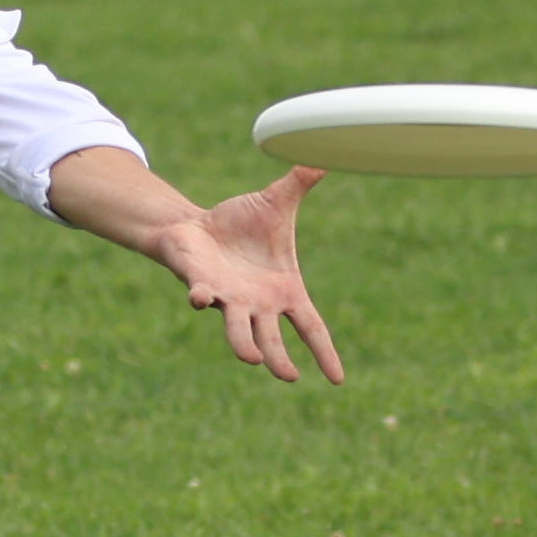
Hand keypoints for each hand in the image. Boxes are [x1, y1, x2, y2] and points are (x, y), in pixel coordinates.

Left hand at [146, 168, 343, 384]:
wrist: (197, 225)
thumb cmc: (239, 221)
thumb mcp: (276, 201)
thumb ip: (300, 183)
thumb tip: (324, 155)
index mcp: (284, 292)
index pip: (311, 329)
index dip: (324, 353)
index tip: (338, 380)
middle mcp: (259, 305)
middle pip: (274, 341)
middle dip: (280, 360)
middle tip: (289, 377)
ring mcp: (230, 301)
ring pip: (240, 333)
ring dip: (244, 346)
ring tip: (252, 360)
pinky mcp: (203, 287)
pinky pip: (203, 296)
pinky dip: (200, 298)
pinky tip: (199, 298)